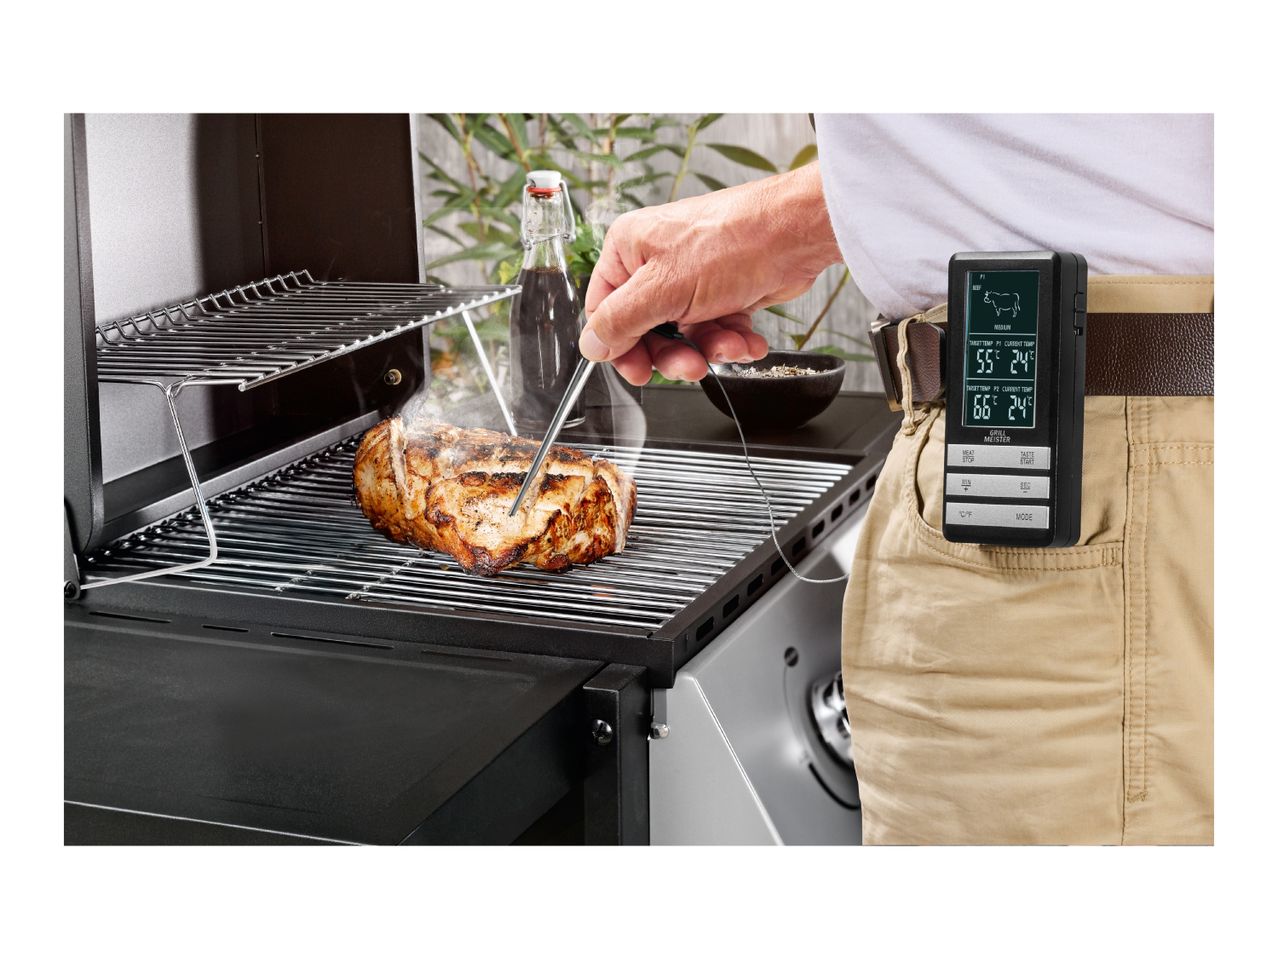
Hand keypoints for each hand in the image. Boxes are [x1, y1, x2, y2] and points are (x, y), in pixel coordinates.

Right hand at [580, 162, 842, 384]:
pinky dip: (732, 340)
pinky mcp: (723, 290)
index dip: (621, 347)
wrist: (797, 234)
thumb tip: (591, 345)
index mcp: (629, 250)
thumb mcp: (664, 289)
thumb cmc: (734, 242)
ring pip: (685, 334)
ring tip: (730, 345)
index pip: (605, 311)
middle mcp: (657, 262)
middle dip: (673, 353)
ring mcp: (691, 277)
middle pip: (647, 329)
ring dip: (709, 348)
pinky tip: (748, 340)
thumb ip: (620, 321)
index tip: (640, 371)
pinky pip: (715, 329)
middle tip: (691, 366)